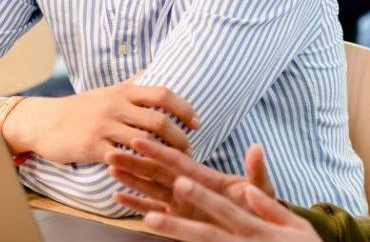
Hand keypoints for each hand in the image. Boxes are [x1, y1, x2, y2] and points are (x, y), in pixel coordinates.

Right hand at [2, 80, 200, 164]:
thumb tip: (154, 70)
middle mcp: (115, 106)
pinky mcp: (93, 147)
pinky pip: (124, 158)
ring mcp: (104, 127)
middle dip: (180, 137)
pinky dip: (140, 166)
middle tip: (190, 150)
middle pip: (159, 119)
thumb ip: (131, 85)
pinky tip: (150, 174)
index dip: (184, 108)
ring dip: (164, 155)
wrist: (44, 122)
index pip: (162, 94)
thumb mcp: (106, 91)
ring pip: (145, 140)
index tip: (196, 122)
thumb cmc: (79, 108)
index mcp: (122, 92)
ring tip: (174, 165)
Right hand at [110, 139, 274, 223]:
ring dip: (129, 178)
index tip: (138, 137)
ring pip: (149, 188)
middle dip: (134, 161)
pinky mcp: (178, 221)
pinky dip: (134, 205)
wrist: (258, 233)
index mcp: (206, 177)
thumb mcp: (260, 192)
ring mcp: (181, 204)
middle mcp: (189, 187)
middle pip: (156, 172)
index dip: (158, 150)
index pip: (178, 161)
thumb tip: (257, 148)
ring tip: (109, 166)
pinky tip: (115, 196)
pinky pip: (152, 211)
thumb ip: (256, 173)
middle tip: (111, 150)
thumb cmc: (260, 209)